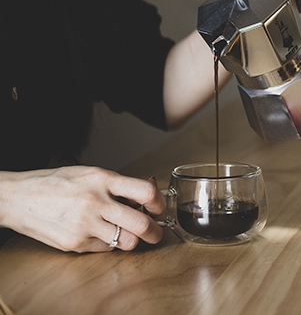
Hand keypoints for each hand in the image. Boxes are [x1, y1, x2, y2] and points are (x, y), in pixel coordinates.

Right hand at [0, 167, 165, 252]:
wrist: (19, 198)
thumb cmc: (57, 183)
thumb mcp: (91, 173)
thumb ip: (119, 184)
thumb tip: (149, 192)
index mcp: (102, 180)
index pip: (145, 192)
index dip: (159, 203)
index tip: (159, 208)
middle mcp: (95, 202)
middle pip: (141, 223)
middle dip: (155, 232)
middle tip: (156, 233)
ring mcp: (84, 225)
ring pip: (126, 242)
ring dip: (133, 240)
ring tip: (129, 234)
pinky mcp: (74, 244)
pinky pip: (105, 248)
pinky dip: (109, 244)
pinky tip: (101, 234)